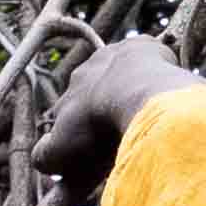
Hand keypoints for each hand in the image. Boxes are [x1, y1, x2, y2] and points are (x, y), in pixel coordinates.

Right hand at [37, 26, 194, 201]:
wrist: (133, 98)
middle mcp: (93, 64)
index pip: (75, 103)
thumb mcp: (61, 151)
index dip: (85, 123)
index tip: (97, 141)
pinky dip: (156, 67)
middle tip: (123, 124)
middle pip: (100, 84)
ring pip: (125, 69)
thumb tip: (41, 159)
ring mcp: (121, 53)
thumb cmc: (97, 127)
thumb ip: (45, 155)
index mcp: (73, 86)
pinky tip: (163, 88)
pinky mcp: (148, 46)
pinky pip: (151, 54)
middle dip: (108, 101)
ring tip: (146, 109)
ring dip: (131, 86)